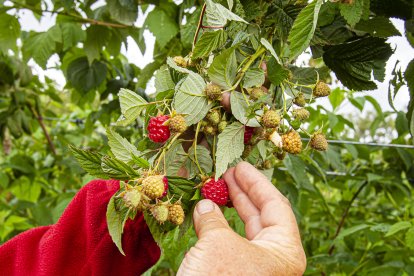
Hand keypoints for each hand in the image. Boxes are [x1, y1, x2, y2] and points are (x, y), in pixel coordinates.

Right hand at [178, 162, 305, 274]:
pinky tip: (205, 213)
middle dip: (242, 192)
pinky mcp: (233, 275)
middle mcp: (273, 260)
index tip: (240, 165)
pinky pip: (228, 244)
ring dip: (226, 208)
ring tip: (213, 188)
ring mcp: (253, 269)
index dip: (257, 182)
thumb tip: (205, 205)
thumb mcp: (217, 244)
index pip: (276, 205)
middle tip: (226, 173)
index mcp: (284, 252)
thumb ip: (213, 219)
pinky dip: (216, 227)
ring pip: (243, 230)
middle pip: (261, 215)